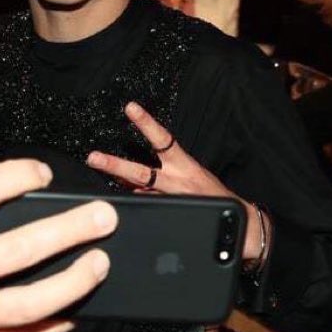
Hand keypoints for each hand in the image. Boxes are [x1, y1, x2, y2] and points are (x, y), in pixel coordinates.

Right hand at [0, 159, 116, 331]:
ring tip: (99, 263)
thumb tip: (23, 200)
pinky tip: (77, 309)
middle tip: (102, 218)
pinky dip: (54, 324)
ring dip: (73, 281)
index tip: (44, 172)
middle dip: (69, 231)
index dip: (15, 176)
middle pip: (18, 249)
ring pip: (29, 302)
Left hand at [86, 101, 268, 261]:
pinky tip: (116, 200)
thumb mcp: (193, 173)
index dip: (146, 123)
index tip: (131, 109)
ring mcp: (170, 200)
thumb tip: (133, 174)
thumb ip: (166, 170)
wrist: (237, 222)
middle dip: (115, 165)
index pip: (163, 139)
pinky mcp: (168, 215)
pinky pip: (144, 208)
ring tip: (98, 177)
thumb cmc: (213, 195)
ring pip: (138, 192)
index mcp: (185, 165)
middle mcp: (175, 182)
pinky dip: (131, 203)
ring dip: (117, 185)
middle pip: (140, 171)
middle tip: (93, 158)